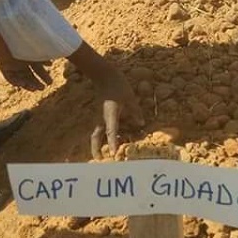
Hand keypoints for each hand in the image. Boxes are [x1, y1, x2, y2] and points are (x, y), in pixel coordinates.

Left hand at [0, 29, 51, 91]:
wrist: (5, 26)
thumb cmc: (21, 33)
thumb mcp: (33, 45)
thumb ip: (41, 55)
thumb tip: (50, 64)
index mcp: (30, 56)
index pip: (38, 70)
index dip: (43, 77)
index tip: (50, 83)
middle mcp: (21, 62)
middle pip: (30, 75)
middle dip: (37, 83)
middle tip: (43, 88)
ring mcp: (12, 64)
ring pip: (20, 78)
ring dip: (27, 84)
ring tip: (34, 89)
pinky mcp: (3, 65)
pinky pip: (9, 77)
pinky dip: (15, 81)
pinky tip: (21, 84)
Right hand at [68, 42, 143, 156]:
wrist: (104, 76)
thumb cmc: (118, 85)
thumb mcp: (130, 98)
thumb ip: (135, 112)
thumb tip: (141, 124)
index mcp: (110, 114)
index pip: (111, 131)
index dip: (113, 143)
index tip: (113, 154)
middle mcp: (102, 118)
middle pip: (96, 137)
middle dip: (96, 150)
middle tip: (99, 161)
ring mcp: (99, 117)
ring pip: (96, 135)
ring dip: (98, 145)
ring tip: (102, 156)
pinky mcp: (100, 116)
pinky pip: (100, 129)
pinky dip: (102, 138)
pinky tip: (109, 142)